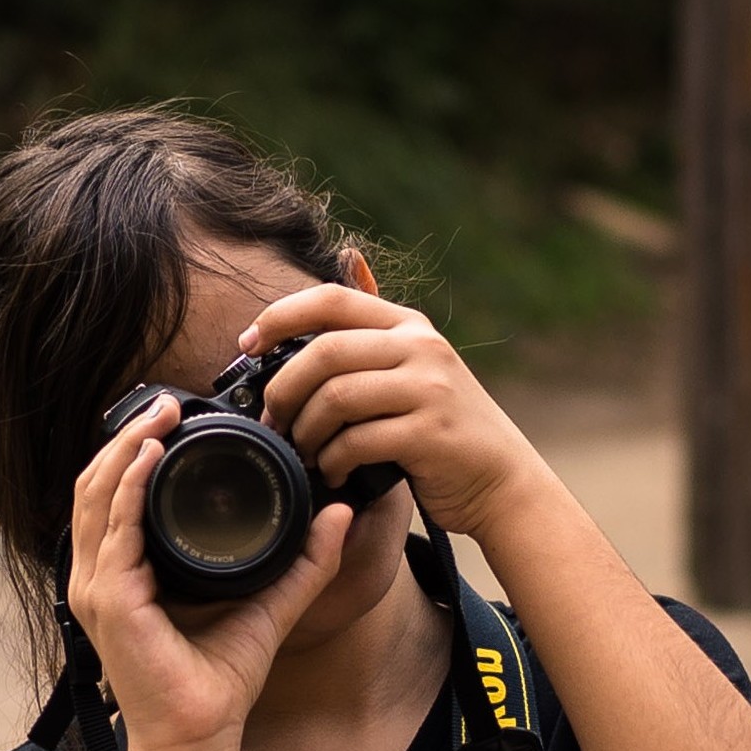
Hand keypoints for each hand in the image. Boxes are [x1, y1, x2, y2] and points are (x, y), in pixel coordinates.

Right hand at [66, 390, 361, 750]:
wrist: (200, 736)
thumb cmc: (219, 680)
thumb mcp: (272, 603)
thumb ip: (305, 560)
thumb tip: (339, 514)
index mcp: (128, 571)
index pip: (118, 495)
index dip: (139, 449)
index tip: (177, 415)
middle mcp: (102, 574)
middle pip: (98, 483)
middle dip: (129, 434)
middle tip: (167, 399)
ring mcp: (97, 586)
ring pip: (96, 494)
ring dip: (124, 447)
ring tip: (159, 413)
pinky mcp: (108, 599)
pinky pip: (112, 528)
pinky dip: (128, 485)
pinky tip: (149, 454)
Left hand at [242, 281, 555, 550]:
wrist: (501, 479)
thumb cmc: (442, 428)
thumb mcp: (415, 366)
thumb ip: (372, 335)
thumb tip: (335, 270)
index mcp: (408, 325)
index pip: (330, 300)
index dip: (279, 316)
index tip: (248, 344)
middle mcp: (420, 348)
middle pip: (324, 352)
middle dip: (283, 389)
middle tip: (273, 420)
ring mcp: (428, 389)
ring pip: (335, 397)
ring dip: (306, 431)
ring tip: (304, 451)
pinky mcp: (429, 433)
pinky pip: (356, 441)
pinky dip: (332, 461)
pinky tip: (334, 472)